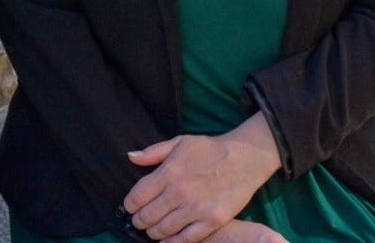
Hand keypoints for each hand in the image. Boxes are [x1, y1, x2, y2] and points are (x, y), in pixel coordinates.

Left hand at [123, 113, 280, 241]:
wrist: (244, 158)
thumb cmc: (210, 149)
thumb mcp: (180, 142)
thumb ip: (153, 152)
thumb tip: (130, 158)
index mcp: (169, 172)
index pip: (138, 196)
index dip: (130, 205)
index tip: (130, 207)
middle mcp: (180, 192)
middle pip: (148, 216)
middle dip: (139, 221)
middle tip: (139, 221)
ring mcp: (197, 208)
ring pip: (164, 230)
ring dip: (153, 232)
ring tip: (152, 230)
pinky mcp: (213, 221)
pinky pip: (187, 239)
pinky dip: (173, 242)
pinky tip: (167, 240)